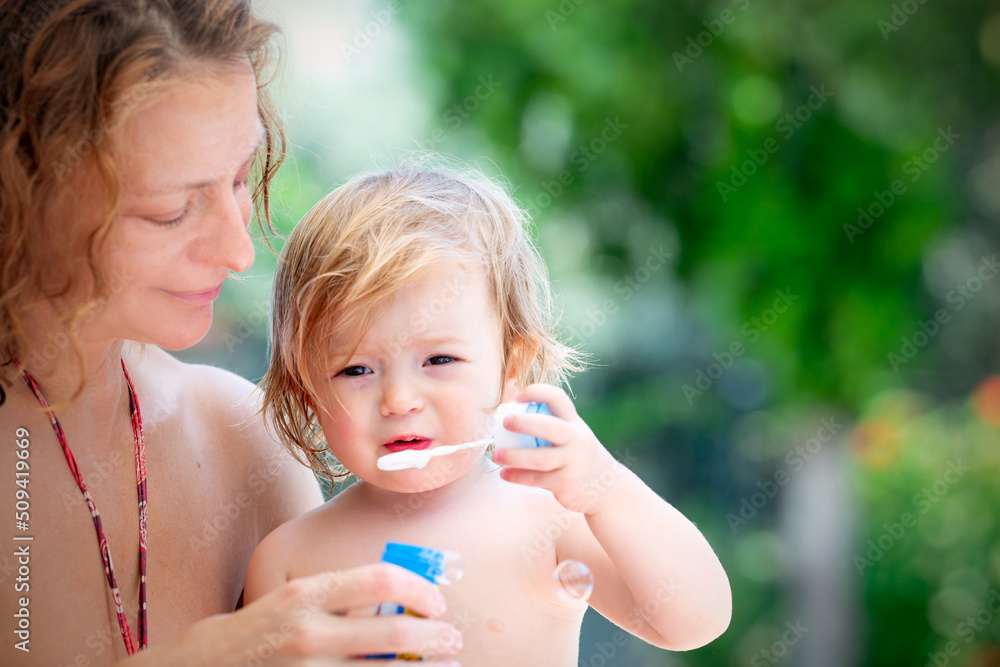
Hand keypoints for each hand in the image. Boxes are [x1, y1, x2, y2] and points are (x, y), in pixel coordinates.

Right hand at [119, 565, 462, 665]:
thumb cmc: (258, 631)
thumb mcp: (293, 601)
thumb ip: (339, 598)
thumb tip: (403, 595)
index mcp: (305, 595)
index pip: (379, 580)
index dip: (419, 588)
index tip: (437, 600)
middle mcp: (307, 634)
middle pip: (391, 636)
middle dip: (434, 639)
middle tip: (454, 640)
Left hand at [492, 383, 621, 515]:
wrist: (606, 487)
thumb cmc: (577, 454)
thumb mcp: (572, 433)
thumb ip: (549, 421)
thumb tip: (510, 399)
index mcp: (574, 422)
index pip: (558, 399)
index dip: (538, 393)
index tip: (519, 397)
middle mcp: (576, 439)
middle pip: (550, 427)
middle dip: (524, 423)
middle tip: (505, 422)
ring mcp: (572, 462)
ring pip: (540, 458)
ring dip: (515, 456)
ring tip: (497, 455)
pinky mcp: (565, 483)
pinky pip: (537, 479)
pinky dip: (517, 476)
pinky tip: (505, 474)